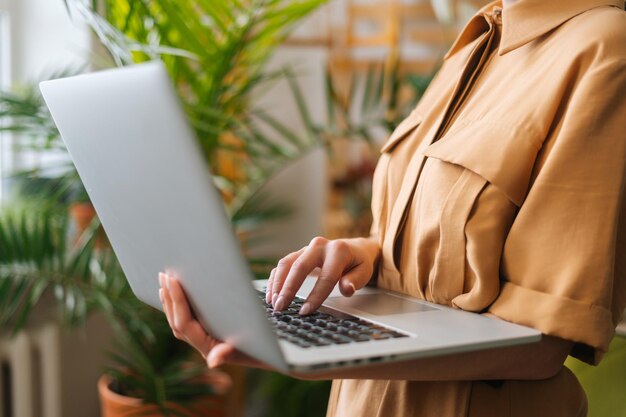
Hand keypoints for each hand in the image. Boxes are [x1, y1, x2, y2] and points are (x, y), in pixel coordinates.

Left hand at [158, 272, 263, 368]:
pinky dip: (179, 304)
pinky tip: (177, 291)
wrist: (273, 356)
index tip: (173, 280)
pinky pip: (187, 318)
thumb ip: (229, 353)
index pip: (184, 323)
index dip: (176, 301)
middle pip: (176, 321)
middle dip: (170, 297)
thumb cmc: (264, 350)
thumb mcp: (252, 348)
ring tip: (165, 279)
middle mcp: (202, 345)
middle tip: (165, 275)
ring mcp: (204, 339)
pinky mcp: (208, 332)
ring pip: (178, 320)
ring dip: (170, 300)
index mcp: (208, 346)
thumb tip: (212, 361)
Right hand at [266, 236, 380, 314]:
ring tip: (273, 302)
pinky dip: (275, 279)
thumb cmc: (358, 263)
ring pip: (287, 263)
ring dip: (277, 283)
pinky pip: (283, 264)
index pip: (325, 276)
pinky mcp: (299, 253)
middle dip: (288, 288)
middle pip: (299, 266)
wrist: (354, 248)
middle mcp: (319, 246)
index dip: (315, 295)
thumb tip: (347, 289)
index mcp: (338, 251)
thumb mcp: (364, 272)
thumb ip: (355, 281)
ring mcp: (307, 248)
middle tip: (281, 306)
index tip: (305, 311)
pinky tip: (271, 293)